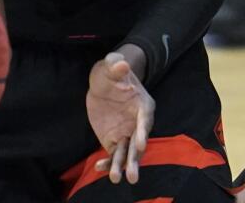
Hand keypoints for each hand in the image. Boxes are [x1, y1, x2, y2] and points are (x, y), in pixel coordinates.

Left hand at [86, 53, 154, 183]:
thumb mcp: (110, 65)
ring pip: (126, 152)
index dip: (143, 131)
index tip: (140, 145)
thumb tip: (122, 64)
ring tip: (116, 178)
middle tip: (132, 175)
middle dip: (135, 159)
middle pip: (138, 142)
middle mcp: (137, 122)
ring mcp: (126, 132)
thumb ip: (116, 65)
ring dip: (122, 166)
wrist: (104, 82)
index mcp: (143, 104)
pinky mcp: (113, 139)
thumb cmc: (111, 71)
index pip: (145, 119)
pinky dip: (107, 162)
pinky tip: (99, 168)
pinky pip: (112, 153)